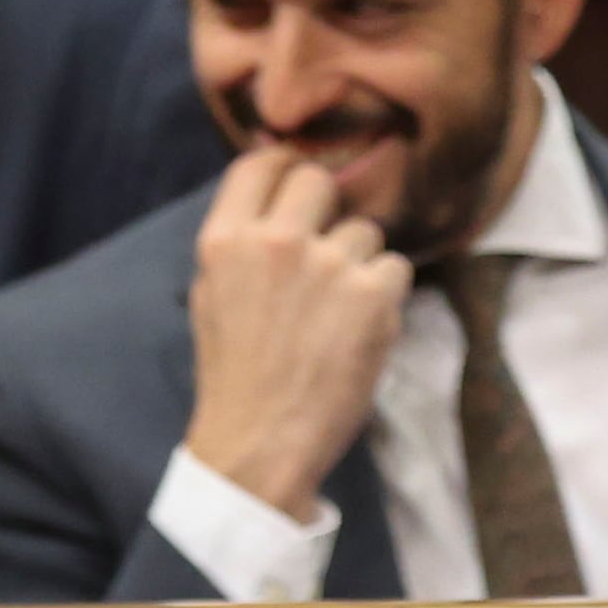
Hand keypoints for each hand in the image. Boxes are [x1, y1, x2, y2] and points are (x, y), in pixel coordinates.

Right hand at [182, 146, 410, 516]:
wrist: (261, 444)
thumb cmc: (236, 375)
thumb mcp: (212, 294)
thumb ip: (241, 239)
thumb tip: (277, 190)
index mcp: (224, 240)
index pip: (261, 163)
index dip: (286, 166)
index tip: (299, 182)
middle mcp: (275, 242)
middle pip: (319, 182)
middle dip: (328, 211)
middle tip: (326, 254)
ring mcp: (327, 265)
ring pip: (364, 232)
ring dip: (359, 264)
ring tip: (336, 316)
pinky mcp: (373, 295)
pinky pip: (395, 268)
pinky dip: (387, 297)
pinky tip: (360, 331)